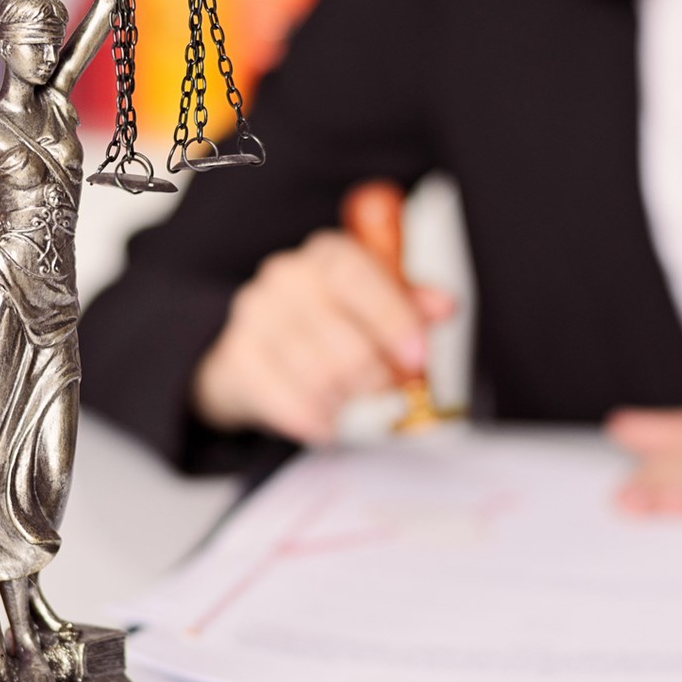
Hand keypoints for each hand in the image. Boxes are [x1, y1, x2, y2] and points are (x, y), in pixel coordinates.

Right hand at [192, 230, 454, 443]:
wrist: (256, 351)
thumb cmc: (328, 325)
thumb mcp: (373, 306)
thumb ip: (409, 304)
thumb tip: (446, 306)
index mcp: (328, 255)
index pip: (357, 276)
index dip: (392, 318)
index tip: (418, 357)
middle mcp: (286, 277)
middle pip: (339, 334)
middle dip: (374, 376)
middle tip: (389, 396)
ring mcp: (254, 316)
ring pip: (314, 373)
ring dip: (345, 401)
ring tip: (356, 409)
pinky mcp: (235, 358)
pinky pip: (281, 399)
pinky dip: (313, 419)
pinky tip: (327, 426)